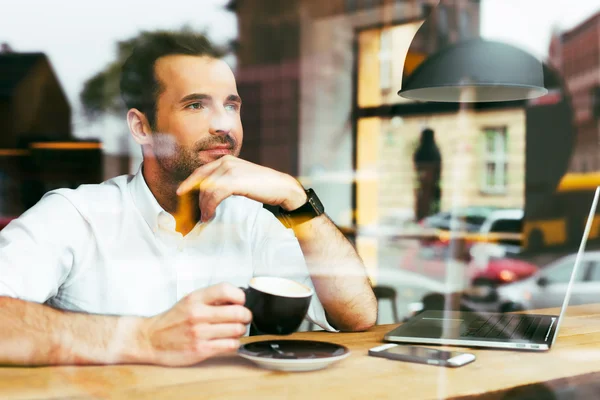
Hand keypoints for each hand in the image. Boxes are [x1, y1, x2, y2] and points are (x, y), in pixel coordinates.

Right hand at [139, 283, 251, 365]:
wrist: (150, 339)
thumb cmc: (172, 320)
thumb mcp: (189, 301)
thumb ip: (211, 299)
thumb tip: (237, 299)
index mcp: (195, 299)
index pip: (226, 290)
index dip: (240, 296)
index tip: (240, 301)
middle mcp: (198, 314)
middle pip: (238, 312)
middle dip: (246, 316)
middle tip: (244, 317)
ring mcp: (200, 333)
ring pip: (237, 330)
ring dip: (240, 331)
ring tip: (233, 330)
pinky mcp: (201, 350)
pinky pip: (230, 345)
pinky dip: (234, 343)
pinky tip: (227, 341)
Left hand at [176, 155, 306, 221]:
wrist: (281, 187)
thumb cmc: (263, 185)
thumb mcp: (241, 178)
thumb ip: (227, 180)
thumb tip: (211, 194)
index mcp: (226, 159)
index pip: (201, 171)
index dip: (189, 183)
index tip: (181, 193)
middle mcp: (225, 161)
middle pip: (201, 181)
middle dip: (195, 199)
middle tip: (196, 214)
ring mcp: (229, 170)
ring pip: (206, 190)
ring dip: (203, 206)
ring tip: (205, 218)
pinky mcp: (233, 180)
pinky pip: (214, 196)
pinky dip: (209, 207)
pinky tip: (210, 215)